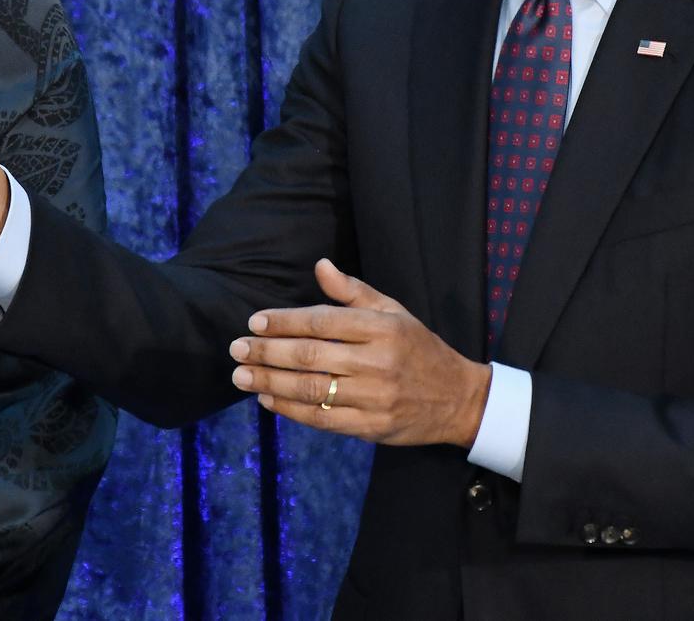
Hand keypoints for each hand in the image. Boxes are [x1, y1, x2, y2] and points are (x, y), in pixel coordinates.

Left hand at [228, 259, 491, 447]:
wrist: (458, 399)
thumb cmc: (418, 348)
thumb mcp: (394, 311)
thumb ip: (354, 291)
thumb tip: (320, 265)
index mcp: (382, 328)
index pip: (322, 322)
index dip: (284, 322)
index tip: (254, 323)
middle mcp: (378, 362)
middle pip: (311, 357)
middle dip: (267, 352)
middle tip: (236, 349)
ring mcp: (375, 398)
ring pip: (313, 390)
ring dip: (271, 382)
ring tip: (241, 375)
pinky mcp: (372, 427)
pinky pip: (324, 420)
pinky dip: (291, 410)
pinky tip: (268, 399)